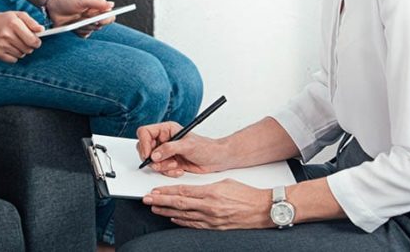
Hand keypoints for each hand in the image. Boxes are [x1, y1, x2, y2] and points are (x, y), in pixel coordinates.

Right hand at [0, 11, 42, 62]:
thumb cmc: (4, 19)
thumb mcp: (18, 15)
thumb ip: (31, 22)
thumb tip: (42, 30)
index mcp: (14, 24)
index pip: (32, 40)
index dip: (37, 42)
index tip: (36, 40)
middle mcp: (7, 35)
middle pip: (28, 49)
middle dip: (30, 46)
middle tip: (25, 41)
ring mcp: (1, 45)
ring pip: (21, 55)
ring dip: (21, 50)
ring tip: (15, 43)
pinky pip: (13, 60)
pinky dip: (14, 56)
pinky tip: (10, 48)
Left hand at [46, 0, 114, 37]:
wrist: (54, 8)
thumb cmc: (68, 0)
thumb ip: (97, 1)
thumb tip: (111, 5)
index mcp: (98, 8)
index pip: (110, 17)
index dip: (106, 20)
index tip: (99, 19)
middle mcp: (95, 18)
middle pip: (100, 25)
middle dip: (91, 22)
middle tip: (83, 16)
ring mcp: (87, 26)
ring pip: (91, 31)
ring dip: (83, 26)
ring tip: (76, 19)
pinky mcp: (80, 32)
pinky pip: (84, 36)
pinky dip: (79, 32)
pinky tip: (73, 26)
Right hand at [136, 122, 228, 175]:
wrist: (216, 159)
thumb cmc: (206, 147)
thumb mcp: (187, 145)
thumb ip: (169, 149)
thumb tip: (154, 155)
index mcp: (166, 129)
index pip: (144, 132)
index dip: (143, 143)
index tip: (148, 155)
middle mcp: (163, 140)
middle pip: (144, 148)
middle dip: (152, 158)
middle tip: (161, 162)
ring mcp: (165, 152)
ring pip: (151, 161)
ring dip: (162, 166)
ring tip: (175, 165)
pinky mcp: (168, 162)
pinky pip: (159, 169)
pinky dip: (167, 172)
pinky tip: (179, 169)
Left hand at [142, 180, 273, 229]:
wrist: (263, 210)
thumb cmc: (246, 194)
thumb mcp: (223, 182)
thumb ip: (205, 186)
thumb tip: (190, 188)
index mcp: (210, 193)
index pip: (182, 191)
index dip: (165, 191)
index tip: (154, 190)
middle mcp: (209, 207)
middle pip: (179, 203)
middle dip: (160, 201)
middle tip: (146, 200)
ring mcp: (211, 219)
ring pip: (184, 215)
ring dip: (167, 212)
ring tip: (154, 209)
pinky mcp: (215, 227)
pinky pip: (194, 225)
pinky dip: (182, 221)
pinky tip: (173, 218)